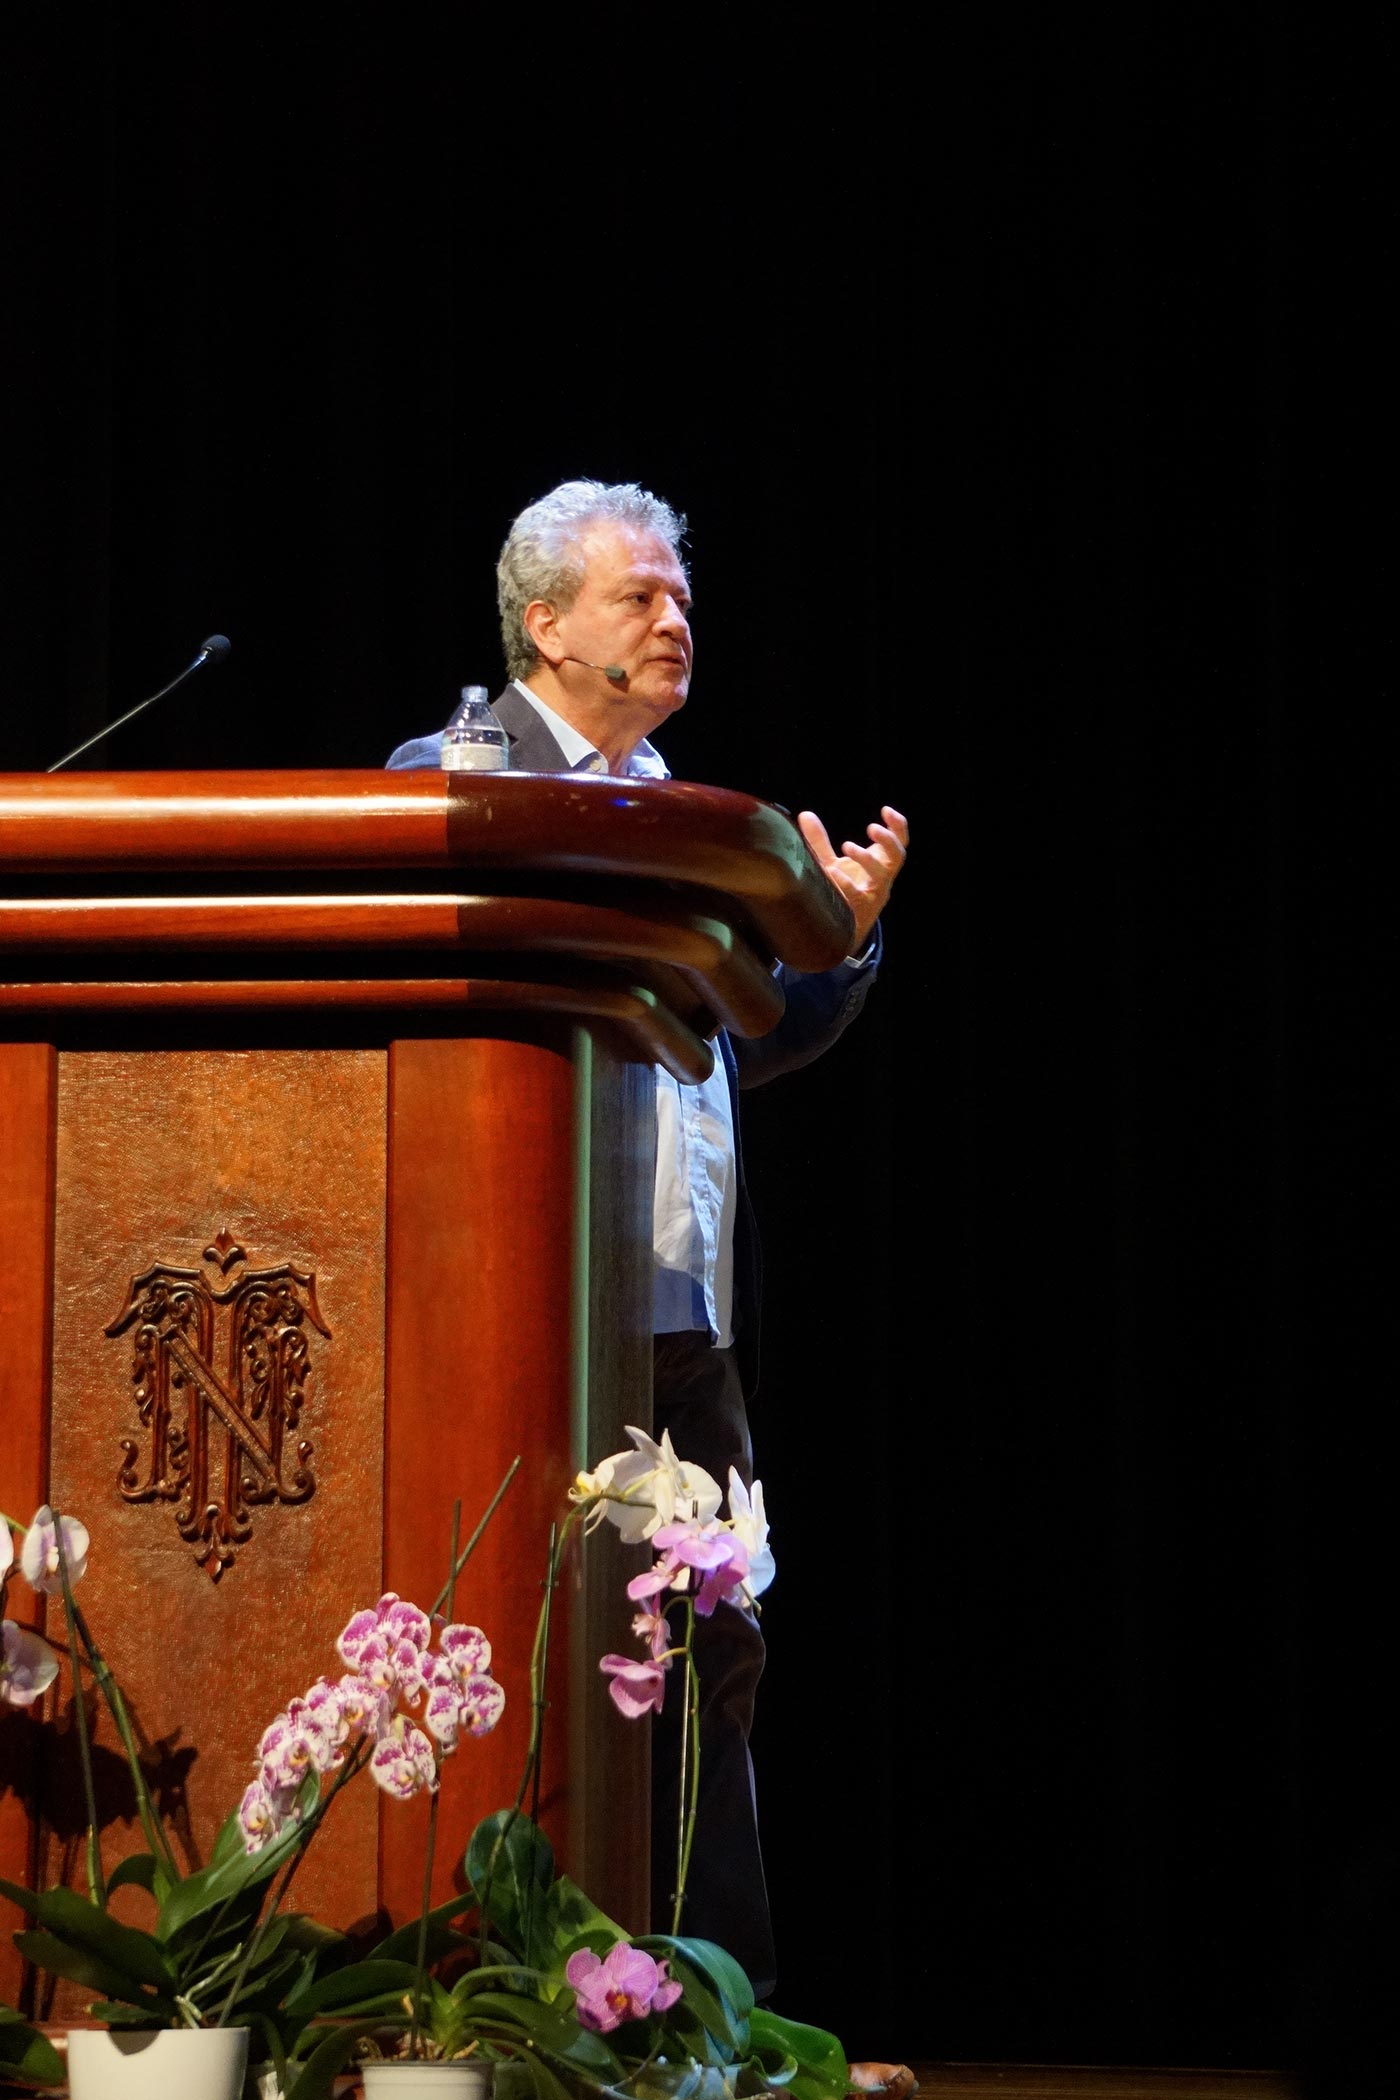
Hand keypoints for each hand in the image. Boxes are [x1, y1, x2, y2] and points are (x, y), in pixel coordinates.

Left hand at [796, 804, 908, 951]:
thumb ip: (820, 841)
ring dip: (867, 859)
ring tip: (848, 847)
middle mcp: (882, 878)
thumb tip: (805, 814)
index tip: (885, 810)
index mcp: (881, 864)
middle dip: (888, 841)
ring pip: (882, 875)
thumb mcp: (832, 862)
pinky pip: (858, 896)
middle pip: (897, 857)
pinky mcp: (861, 910)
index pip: (899, 842)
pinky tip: (834, 872)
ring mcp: (874, 895)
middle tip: (872, 828)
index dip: (897, 826)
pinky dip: (847, 883)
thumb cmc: (843, 891)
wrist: (842, 930)